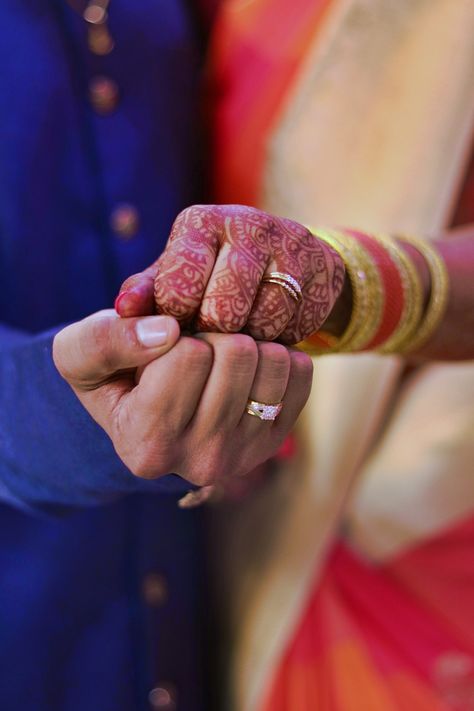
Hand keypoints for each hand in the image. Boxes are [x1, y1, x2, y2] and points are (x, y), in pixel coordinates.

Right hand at [53, 311, 312, 485]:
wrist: (143, 410)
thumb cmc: (110, 376)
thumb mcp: (80, 352)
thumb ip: (106, 340)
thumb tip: (165, 332)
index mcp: (146, 447)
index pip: (186, 354)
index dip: (172, 333)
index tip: (158, 349)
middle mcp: (199, 463)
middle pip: (235, 354)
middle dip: (211, 334)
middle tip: (191, 350)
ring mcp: (244, 456)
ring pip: (271, 360)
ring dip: (245, 341)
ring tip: (216, 359)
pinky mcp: (276, 440)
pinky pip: (299, 372)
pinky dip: (274, 353)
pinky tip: (245, 368)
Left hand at [115, 204, 344, 343]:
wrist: (283, 260)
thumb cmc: (211, 275)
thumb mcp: (172, 279)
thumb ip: (144, 293)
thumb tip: (123, 310)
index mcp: (199, 222)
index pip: (178, 287)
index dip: (176, 322)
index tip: (179, 329)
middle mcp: (246, 223)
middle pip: (225, 307)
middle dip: (215, 334)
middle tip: (212, 338)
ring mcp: (290, 242)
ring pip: (265, 320)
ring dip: (250, 341)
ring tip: (239, 336)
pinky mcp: (323, 266)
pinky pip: (298, 325)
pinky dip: (280, 339)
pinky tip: (269, 331)